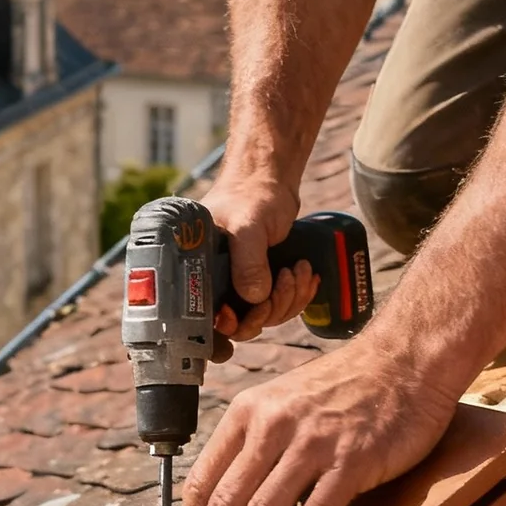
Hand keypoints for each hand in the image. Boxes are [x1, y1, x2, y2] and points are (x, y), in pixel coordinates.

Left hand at [180, 342, 457, 505]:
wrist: (402, 362)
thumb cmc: (342, 388)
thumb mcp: (282, 402)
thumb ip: (255, 442)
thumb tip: (228, 498)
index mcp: (248, 412)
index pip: (204, 478)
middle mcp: (272, 425)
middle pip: (226, 502)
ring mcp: (312, 443)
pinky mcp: (351, 460)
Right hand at [203, 172, 316, 352]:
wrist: (270, 179)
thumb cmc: (250, 193)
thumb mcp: (247, 225)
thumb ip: (248, 261)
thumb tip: (256, 298)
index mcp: (199, 271)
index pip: (205, 318)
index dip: (228, 326)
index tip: (248, 313)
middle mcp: (216, 281)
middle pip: (241, 324)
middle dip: (270, 308)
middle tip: (284, 277)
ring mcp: (240, 283)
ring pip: (265, 316)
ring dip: (289, 298)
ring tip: (299, 268)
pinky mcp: (261, 280)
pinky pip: (279, 304)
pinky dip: (298, 295)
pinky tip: (306, 275)